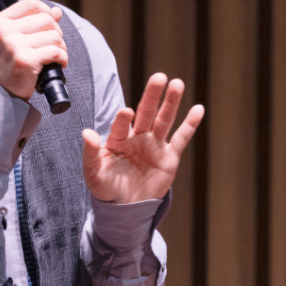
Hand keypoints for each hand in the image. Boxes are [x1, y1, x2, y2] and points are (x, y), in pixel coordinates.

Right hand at [0, 0, 67, 100]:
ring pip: (54, 36)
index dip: (46, 10)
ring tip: (54, 57)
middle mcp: (4, 31)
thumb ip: (33, 23)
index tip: (51, 21)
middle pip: (46, 19)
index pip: (30, 3)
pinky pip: (56, 52)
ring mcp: (14, 45)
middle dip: (56, 32)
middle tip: (53, 45)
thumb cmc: (8, 64)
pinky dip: (63, 58)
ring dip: (61, 47)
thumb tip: (56, 11)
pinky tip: (58, 64)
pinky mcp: (25, 60)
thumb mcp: (13, 39)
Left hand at [82, 73, 204, 203]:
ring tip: (177, 83)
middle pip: (146, 113)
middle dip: (152, 96)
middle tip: (159, 77)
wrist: (126, 208)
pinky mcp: (169, 157)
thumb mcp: (93, 174)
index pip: (121, 125)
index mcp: (117, 139)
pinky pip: (181, 139)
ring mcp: (154, 145)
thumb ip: (90, 153)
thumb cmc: (107, 188)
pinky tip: (198, 109)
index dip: (124, 119)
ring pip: (164, 120)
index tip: (127, 112)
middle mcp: (137, 137)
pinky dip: (190, 124)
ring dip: (171, 103)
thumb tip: (86, 132)